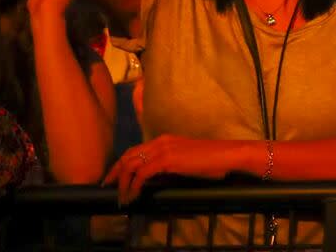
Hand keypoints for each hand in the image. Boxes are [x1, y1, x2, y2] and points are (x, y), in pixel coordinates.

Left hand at [103, 135, 242, 204]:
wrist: (227, 155)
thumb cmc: (212, 160)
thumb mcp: (186, 161)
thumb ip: (169, 166)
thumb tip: (156, 180)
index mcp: (165, 140)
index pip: (135, 150)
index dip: (122, 164)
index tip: (114, 177)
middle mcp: (160, 141)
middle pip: (128, 155)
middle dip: (115, 172)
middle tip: (108, 187)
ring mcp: (163, 149)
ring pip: (131, 164)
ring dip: (123, 182)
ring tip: (121, 196)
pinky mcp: (167, 159)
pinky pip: (142, 173)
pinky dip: (134, 185)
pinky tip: (134, 194)